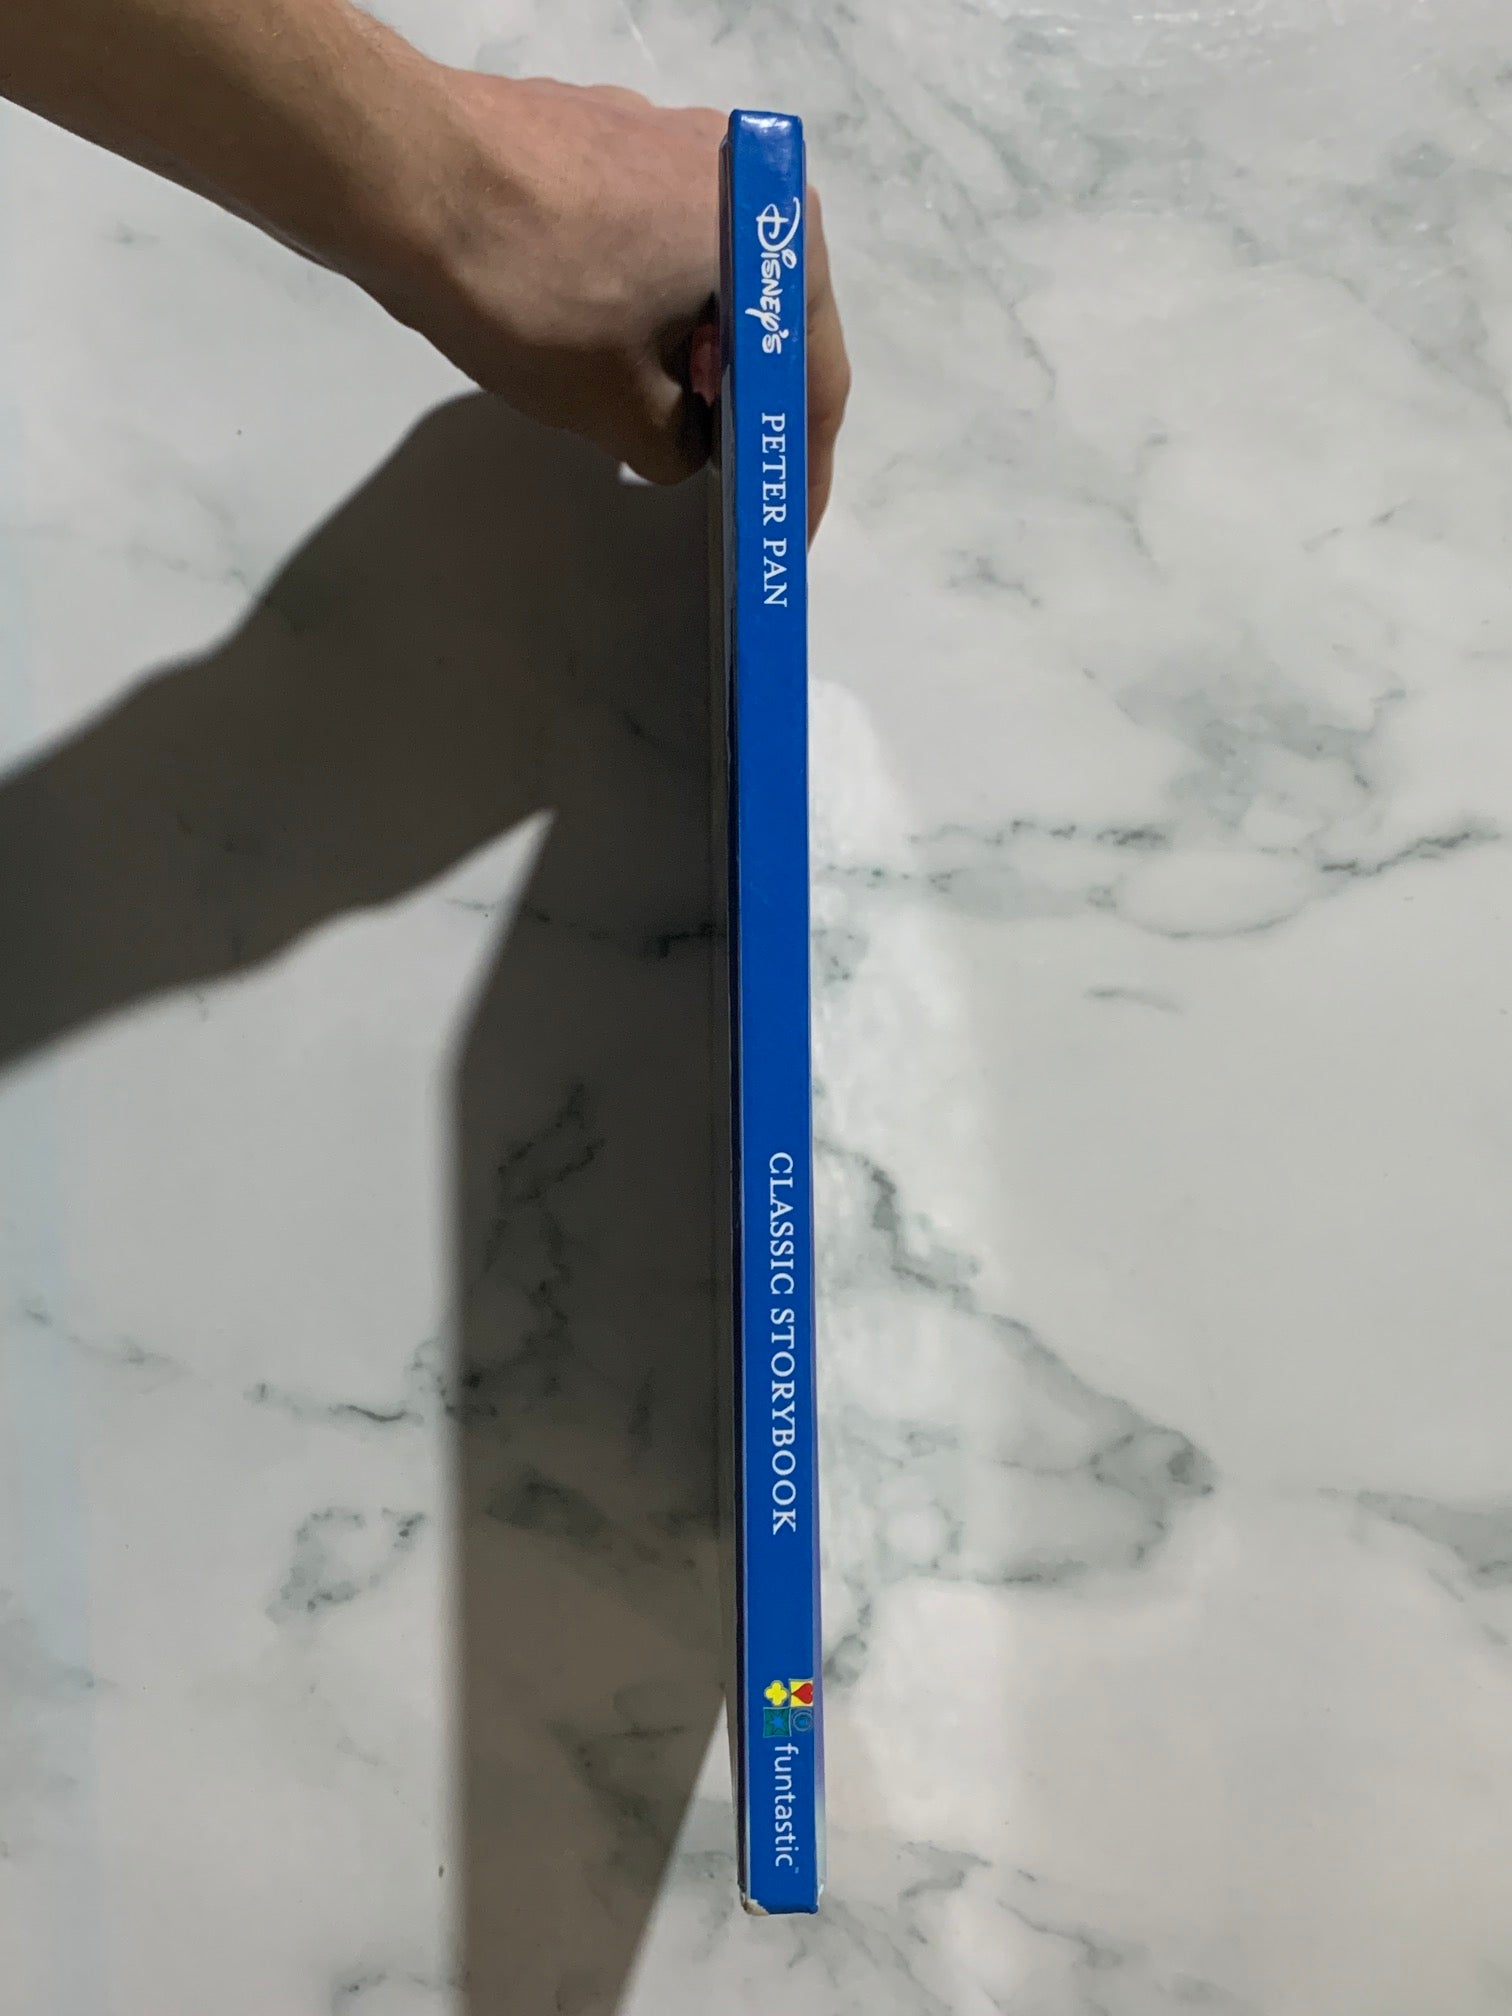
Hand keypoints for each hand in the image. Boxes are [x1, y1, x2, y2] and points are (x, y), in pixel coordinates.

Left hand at [382, 75, 850, 532]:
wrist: (406, 177)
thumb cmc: (534, 294)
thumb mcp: (622, 413)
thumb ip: (682, 448)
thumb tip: (687, 441)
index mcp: (777, 233)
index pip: (810, 375)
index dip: (800, 462)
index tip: (789, 520)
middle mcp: (739, 171)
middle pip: (762, 314)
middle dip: (744, 396)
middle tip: (727, 471)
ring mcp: (668, 138)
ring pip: (700, 273)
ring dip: (686, 346)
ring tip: (651, 413)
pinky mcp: (603, 132)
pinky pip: (646, 237)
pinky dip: (639, 297)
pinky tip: (598, 342)